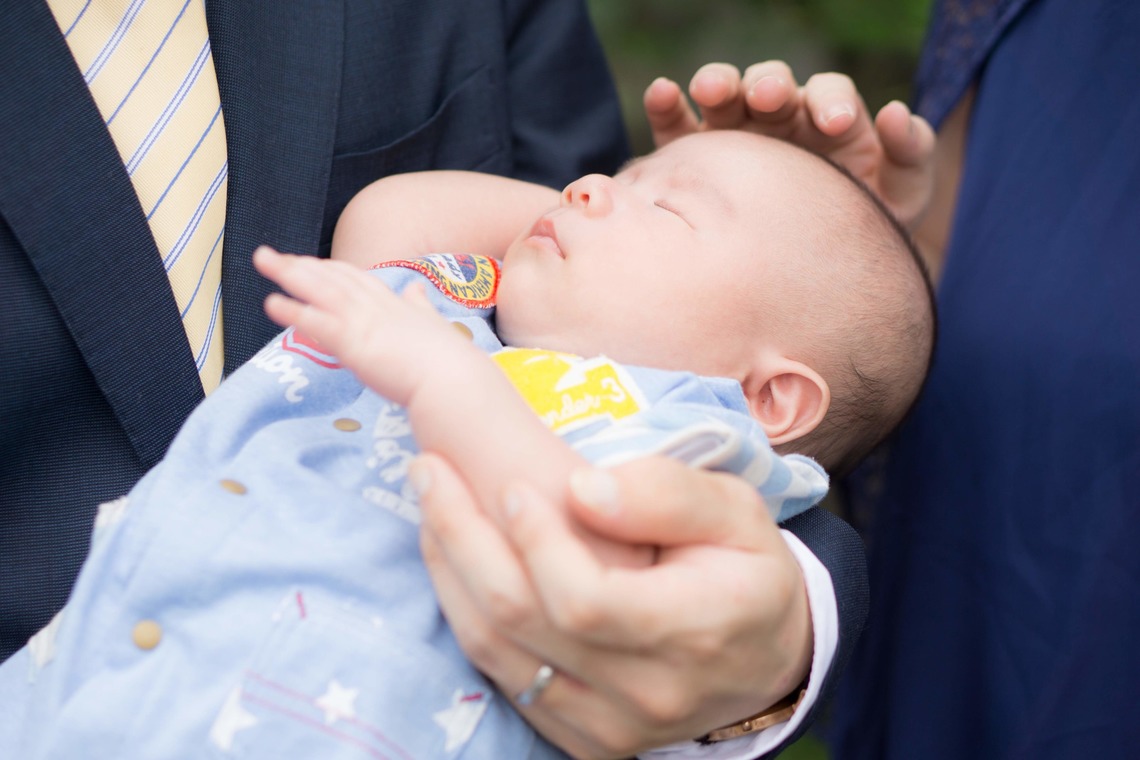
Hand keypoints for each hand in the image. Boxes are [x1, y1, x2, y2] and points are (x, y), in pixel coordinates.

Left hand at [253, 246, 457, 406]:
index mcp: (393, 303)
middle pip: (331, 276)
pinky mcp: (356, 344)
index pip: (354, 276)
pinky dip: (294, 311)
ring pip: (321, 290)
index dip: (326, 267)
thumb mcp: (432, 324)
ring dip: (289, 274)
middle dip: (298, 264)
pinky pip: (318, 323)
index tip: (305, 261)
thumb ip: (420, 305)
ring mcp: (365, 322)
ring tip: (263, 262)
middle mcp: (376, 306)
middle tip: (268, 255)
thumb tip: (417, 288)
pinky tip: (272, 303)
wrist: (454, 380)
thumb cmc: (448, 360)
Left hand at [418, 454, 811, 758]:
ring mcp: (610, 726)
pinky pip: (504, 678)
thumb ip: (668, 494)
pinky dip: (467, 614)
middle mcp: (647, 693)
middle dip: (462, 538)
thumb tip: (581, 489)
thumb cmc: (748, 572)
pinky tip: (454, 559)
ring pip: (498, 654)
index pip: (587, 600)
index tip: (509, 485)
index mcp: (693, 631)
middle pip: (523, 624)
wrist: (768, 661)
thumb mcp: (738, 512)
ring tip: (430, 504)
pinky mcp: (584, 739)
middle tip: (429, 471)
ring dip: (449, 572)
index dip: (535, 543)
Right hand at [644, 61, 935, 227]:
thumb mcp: (900, 199)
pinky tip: (662, 92)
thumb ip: (911, 153)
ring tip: (711, 90)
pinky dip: (667, 105)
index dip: (831, 101)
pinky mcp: (693, 159)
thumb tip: (894, 111)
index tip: (834, 125)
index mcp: (828, 125)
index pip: (828, 94)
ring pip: (724, 96)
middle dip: (770, 86)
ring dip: (718, 84)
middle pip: (771, 85)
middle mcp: (780, 123)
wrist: (813, 291)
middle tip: (770, 97)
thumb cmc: (862, 234)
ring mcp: (735, 137)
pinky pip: (676, 126)